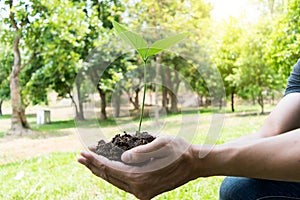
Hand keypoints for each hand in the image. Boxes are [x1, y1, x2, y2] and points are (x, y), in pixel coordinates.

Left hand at [78, 136, 197, 199]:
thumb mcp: (163, 144)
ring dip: (101, 170)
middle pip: (110, 176)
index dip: (96, 160)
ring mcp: (142, 192)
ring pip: (115, 181)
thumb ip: (142, 151)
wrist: (195, 164)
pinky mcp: (145, 191)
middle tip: (80, 156)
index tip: (84, 152)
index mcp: (141, 178)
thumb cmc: (180, 151)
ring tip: (88, 161)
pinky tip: (105, 167)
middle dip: (94, 166)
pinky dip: (112, 174)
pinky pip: (123, 182)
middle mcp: (139, 189)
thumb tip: (124, 157)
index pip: (111, 168)